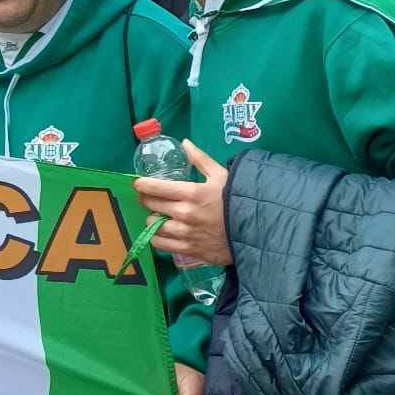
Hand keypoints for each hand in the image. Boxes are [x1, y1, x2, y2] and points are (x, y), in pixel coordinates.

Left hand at [134, 140, 232, 267]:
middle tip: (148, 197)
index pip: (155, 187)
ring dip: (152, 219)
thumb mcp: (221, 175)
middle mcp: (184, 215)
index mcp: (191, 193)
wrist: (256, 232)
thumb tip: (184, 143)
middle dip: (146, 199)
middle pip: (151, 205)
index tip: (138, 183)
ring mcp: (185, 235)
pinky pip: (161, 245)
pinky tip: (162, 232)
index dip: (142, 184)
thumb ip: (200, 159)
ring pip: (153, 226)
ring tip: (158, 215)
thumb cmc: (237, 200)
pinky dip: (157, 237)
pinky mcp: (188, 251)